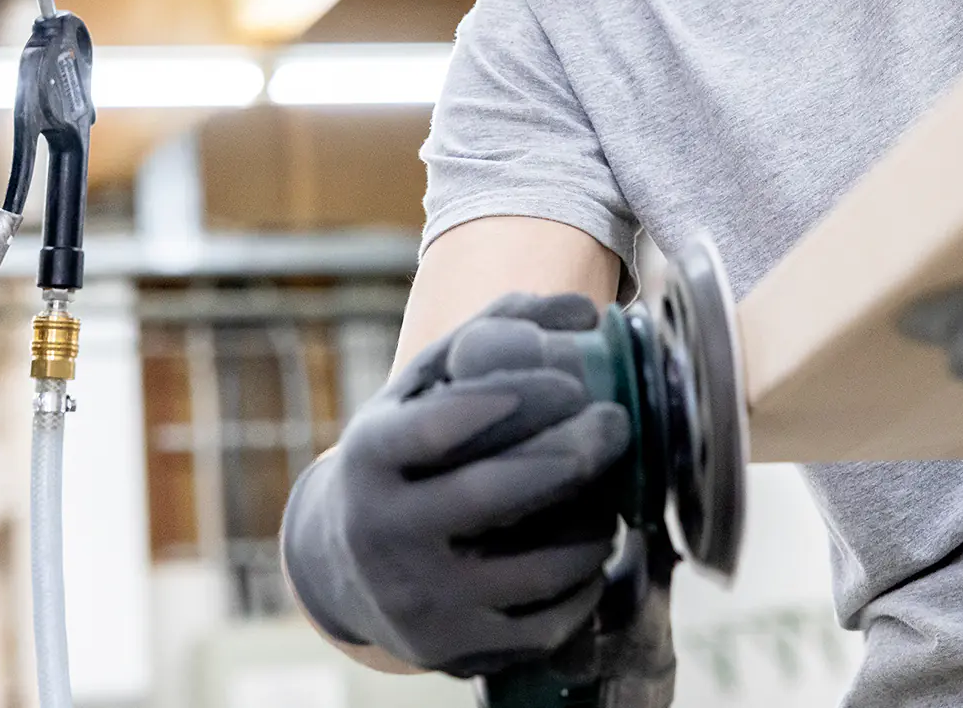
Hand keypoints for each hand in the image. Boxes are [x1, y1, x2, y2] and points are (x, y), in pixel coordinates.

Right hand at [282, 293, 631, 676]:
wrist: (345, 563)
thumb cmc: (408, 449)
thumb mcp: (426, 386)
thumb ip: (496, 331)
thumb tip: (583, 308)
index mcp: (369, 458)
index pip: (428, 427)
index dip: (500, 400)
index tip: (568, 380)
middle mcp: (382, 533)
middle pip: (486, 496)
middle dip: (567, 455)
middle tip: (617, 422)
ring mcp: (417, 601)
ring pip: (528, 570)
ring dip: (590, 526)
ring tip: (614, 490)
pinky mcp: (450, 652)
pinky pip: (540, 626)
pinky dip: (583, 587)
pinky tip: (596, 549)